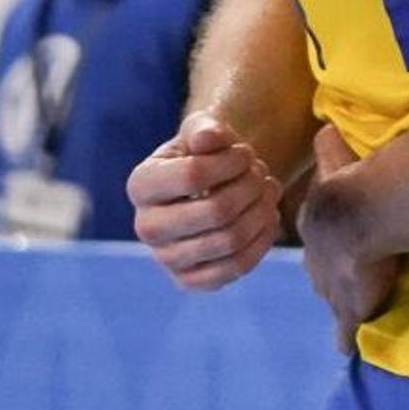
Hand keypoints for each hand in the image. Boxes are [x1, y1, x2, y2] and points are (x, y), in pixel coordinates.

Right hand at [126, 114, 282, 288]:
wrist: (207, 188)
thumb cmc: (203, 154)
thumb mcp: (202, 131)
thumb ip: (205, 128)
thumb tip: (207, 139)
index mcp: (140, 184)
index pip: (193, 175)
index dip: (232, 161)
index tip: (245, 153)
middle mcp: (146, 227)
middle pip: (217, 211)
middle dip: (251, 187)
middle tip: (260, 174)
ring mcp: (166, 258)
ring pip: (231, 240)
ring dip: (261, 210)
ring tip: (267, 191)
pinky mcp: (190, 281)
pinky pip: (237, 267)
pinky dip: (262, 239)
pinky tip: (267, 216)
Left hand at [301, 127, 398, 348]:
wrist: (357, 216)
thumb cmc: (349, 185)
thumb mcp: (335, 159)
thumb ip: (329, 146)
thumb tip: (325, 125)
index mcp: (314, 227)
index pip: (318, 239)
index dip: (329, 241)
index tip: (338, 244)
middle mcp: (317, 260)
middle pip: (321, 271)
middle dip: (332, 273)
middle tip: (347, 275)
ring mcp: (332, 287)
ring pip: (333, 298)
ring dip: (343, 301)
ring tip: (354, 307)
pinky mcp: (350, 308)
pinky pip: (346, 329)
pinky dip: (348, 336)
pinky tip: (348, 347)